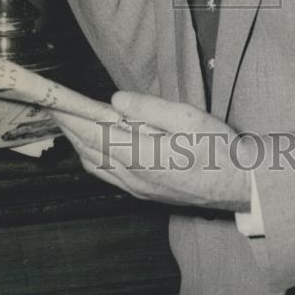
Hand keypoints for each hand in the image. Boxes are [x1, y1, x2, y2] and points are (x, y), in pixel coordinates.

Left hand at [54, 91, 252, 212]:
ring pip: (94, 165)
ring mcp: (137, 189)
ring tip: (70, 121)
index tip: (55, 102)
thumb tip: (115, 101)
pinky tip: (94, 144)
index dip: (72, 117)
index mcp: (143, 157)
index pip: (94, 134)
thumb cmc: (218, 148)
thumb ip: (149, 108)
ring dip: (78, 142)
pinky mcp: (143, 193)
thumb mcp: (188, 117)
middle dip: (69, 127)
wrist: (239, 185)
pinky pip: (106, 175)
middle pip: (88, 150)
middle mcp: (134, 177)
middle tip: (55, 106)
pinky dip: (92, 156)